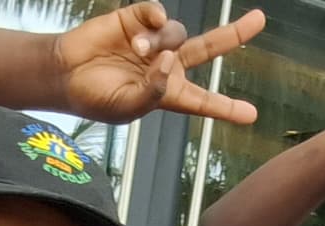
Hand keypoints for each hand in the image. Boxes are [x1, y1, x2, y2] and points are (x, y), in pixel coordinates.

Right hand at [54, 2, 267, 126]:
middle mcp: (166, 65)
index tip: (252, 115)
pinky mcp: (137, 19)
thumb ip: (152, 91)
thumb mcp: (126, 107)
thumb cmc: (95, 98)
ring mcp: (154, 40)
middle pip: (209, 48)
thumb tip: (170, 60)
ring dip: (161, 42)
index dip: (227, 108)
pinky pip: (158, 13)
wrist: (65, 72)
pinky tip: (144, 26)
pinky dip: (155, 17)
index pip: (204, 100)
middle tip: (260, 19)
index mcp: (169, 93)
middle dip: (235, 33)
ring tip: (137, 50)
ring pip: (178, 32)